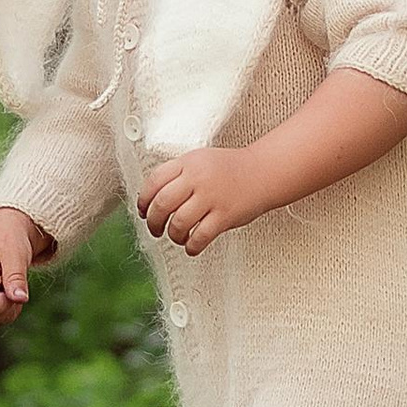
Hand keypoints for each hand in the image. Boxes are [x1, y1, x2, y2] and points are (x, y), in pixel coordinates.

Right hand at [0, 207, 51, 330]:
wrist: (14, 226)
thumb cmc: (10, 234)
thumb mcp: (15, 252)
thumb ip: (15, 276)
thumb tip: (19, 299)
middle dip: (4, 302)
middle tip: (15, 284)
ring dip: (10, 304)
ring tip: (15, 282)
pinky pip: (1, 312)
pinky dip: (12, 305)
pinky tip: (14, 289)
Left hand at [136, 147, 272, 256]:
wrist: (263, 172)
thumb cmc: (230, 169)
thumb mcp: (200, 160)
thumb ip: (178, 174)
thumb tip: (152, 198)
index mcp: (189, 162)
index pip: (154, 181)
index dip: (143, 200)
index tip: (142, 211)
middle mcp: (198, 178)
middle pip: (162, 204)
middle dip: (153, 221)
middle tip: (154, 229)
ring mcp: (212, 197)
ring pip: (179, 223)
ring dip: (173, 235)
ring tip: (176, 237)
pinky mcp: (225, 216)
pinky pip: (201, 237)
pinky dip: (192, 246)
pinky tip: (192, 246)